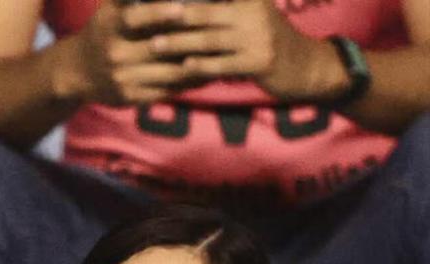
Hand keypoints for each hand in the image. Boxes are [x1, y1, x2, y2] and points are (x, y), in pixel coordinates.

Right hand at [58, 1, 205, 105]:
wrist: (75, 72)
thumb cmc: (103, 32)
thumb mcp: (109, 9)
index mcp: (109, 28)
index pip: (133, 18)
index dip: (157, 12)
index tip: (181, 7)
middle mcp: (114, 54)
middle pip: (158, 47)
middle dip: (190, 38)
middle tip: (219, 28)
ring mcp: (121, 78)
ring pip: (168, 71)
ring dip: (198, 62)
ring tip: (222, 51)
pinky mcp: (129, 97)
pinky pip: (166, 90)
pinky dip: (189, 82)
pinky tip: (208, 74)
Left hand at [144, 0, 345, 101]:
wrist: (305, 66)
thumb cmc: (267, 39)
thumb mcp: (253, 14)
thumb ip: (226, 7)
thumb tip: (183, 9)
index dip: (192, 1)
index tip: (166, 2)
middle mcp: (255, 13)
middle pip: (208, 12)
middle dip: (177, 15)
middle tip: (147, 15)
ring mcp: (258, 38)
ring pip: (209, 40)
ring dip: (179, 43)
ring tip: (154, 45)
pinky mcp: (259, 62)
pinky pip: (222, 65)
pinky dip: (200, 66)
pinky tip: (182, 67)